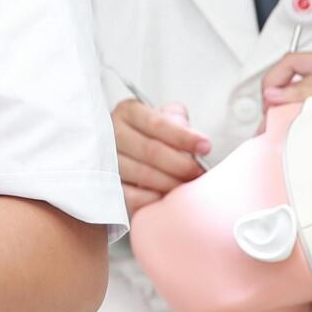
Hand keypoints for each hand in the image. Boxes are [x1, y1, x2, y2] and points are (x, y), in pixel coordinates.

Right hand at [115, 98, 210, 216]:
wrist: (133, 153)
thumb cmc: (154, 135)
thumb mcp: (166, 118)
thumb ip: (176, 119)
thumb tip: (186, 130)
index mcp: (129, 112)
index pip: (157, 123)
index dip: (183, 137)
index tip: (205, 147)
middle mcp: (112, 134)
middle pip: (150, 150)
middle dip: (181, 164)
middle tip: (199, 172)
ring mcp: (107, 161)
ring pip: (142, 174)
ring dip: (170, 183)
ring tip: (187, 187)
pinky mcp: (107, 187)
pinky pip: (131, 196)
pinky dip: (153, 199)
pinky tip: (166, 198)